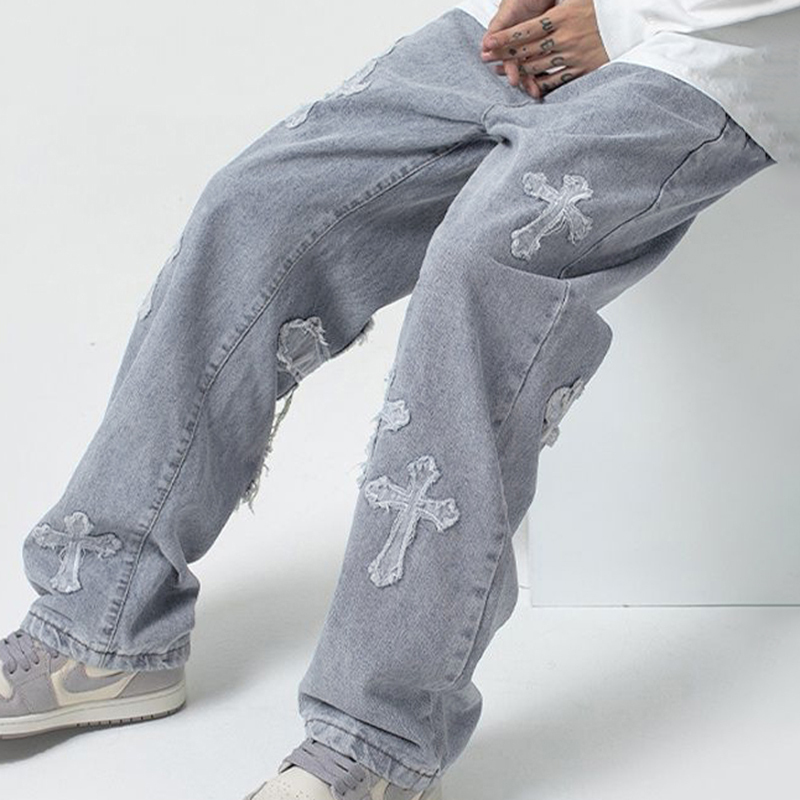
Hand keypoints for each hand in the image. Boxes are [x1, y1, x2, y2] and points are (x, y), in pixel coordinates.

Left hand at [481, 0, 609, 98]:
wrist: (634, 21)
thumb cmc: (604, 5)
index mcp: (564, 15)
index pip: (527, 29)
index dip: (506, 37)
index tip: (488, 42)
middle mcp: (566, 36)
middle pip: (529, 49)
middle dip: (505, 55)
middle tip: (487, 58)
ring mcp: (574, 54)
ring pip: (539, 66)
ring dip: (518, 70)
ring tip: (501, 71)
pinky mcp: (583, 69)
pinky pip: (556, 80)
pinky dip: (539, 83)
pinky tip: (527, 85)